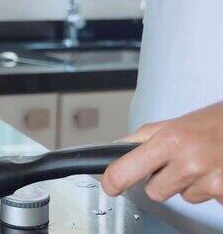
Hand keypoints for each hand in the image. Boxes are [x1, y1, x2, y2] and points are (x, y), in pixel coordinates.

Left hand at [102, 102, 222, 203]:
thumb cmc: (219, 121)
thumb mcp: (177, 122)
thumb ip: (145, 137)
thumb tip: (118, 148)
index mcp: (171, 141)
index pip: (125, 169)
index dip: (113, 181)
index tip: (110, 185)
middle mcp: (189, 163)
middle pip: (155, 191)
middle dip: (162, 180)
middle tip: (179, 161)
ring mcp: (210, 183)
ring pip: (183, 197)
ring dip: (190, 183)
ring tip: (204, 160)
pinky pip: (207, 200)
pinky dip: (211, 188)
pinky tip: (218, 169)